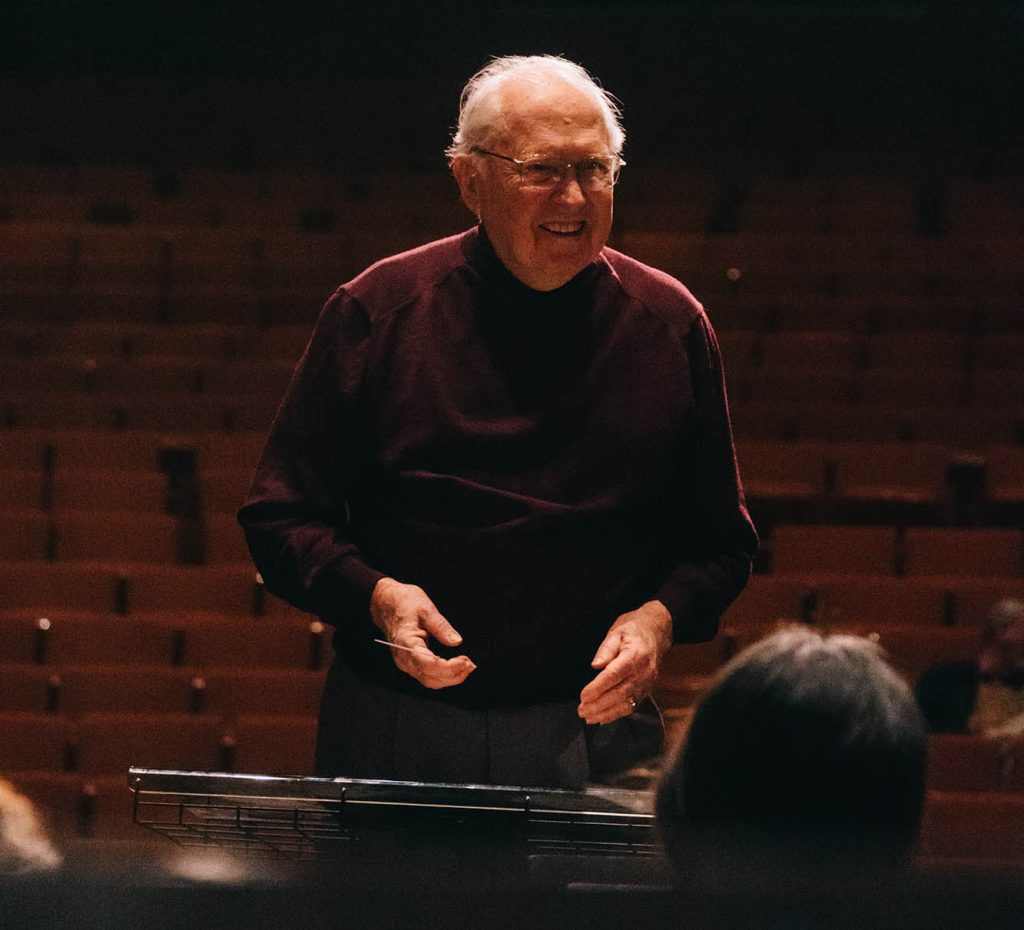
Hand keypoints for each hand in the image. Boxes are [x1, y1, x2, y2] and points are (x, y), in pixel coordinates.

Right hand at [370, 577, 475, 689]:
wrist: (386, 603)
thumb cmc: (403, 603)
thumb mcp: (426, 608)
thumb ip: (441, 627)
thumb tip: (457, 642)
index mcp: (406, 643)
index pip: (429, 664)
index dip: (449, 667)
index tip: (466, 661)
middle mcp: (403, 658)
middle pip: (430, 678)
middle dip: (453, 676)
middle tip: (471, 665)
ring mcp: (405, 662)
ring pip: (429, 680)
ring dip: (449, 678)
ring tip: (467, 666)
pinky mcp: (410, 662)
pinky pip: (427, 675)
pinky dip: (442, 675)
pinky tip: (455, 667)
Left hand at [578, 600, 671, 724]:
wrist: (657, 632)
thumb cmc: (634, 630)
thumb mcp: (617, 631)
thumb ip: (606, 649)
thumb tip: (596, 666)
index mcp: (635, 655)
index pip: (614, 675)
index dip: (598, 687)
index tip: (583, 696)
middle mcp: (644, 672)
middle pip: (620, 693)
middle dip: (599, 705)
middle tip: (581, 710)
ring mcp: (648, 683)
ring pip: (626, 703)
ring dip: (606, 713)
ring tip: (588, 717)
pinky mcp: (647, 689)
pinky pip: (632, 705)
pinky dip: (616, 714)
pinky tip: (602, 718)